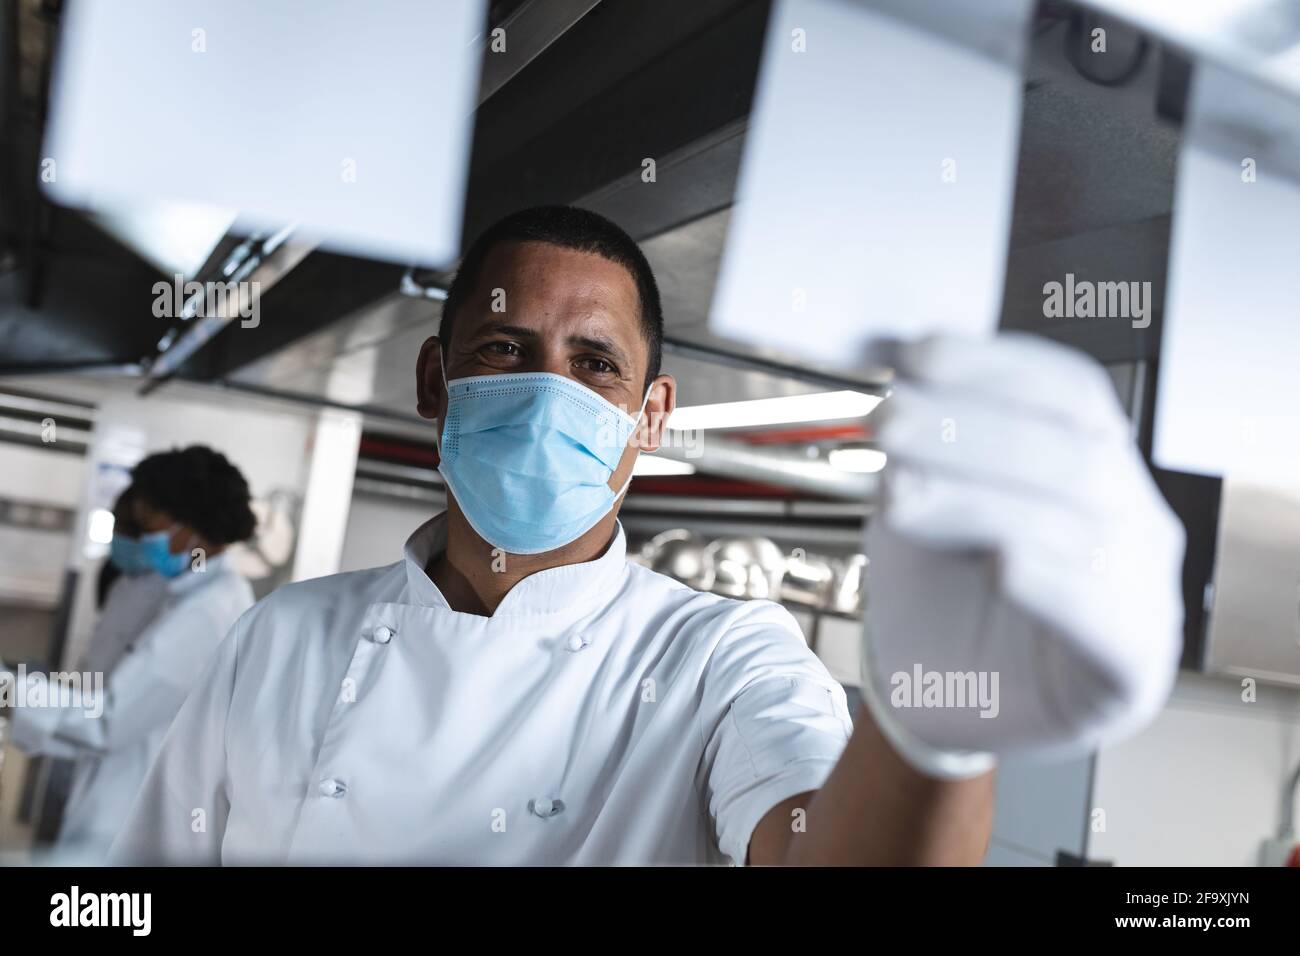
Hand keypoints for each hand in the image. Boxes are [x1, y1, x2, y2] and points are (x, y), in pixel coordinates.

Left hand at [863, 333, 1184, 765]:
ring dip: (982, 500)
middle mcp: (1131, 521)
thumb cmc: (942, 596)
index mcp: (1092, 465)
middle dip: (974, 428)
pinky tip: (1003, 567)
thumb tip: (897, 384)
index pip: (1069, 392)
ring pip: (1084, 527)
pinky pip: (1106, 620)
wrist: (941, 698)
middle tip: (890, 423)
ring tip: (902, 497)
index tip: (917, 356)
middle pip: (1076, 451)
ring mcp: (1139, 593)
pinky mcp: (1127, 670)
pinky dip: (1055, 586)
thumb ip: (921, 454)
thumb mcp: (919, 508)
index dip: (997, 365)